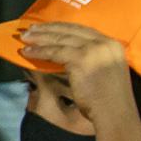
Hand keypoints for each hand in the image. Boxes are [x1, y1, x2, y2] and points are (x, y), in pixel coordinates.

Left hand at [18, 23, 137, 125]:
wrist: (115, 113)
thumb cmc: (108, 99)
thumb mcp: (105, 70)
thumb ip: (92, 59)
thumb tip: (67, 55)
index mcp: (112, 44)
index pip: (82, 29)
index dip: (62, 27)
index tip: (46, 26)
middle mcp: (103, 42)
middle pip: (70, 30)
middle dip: (48, 29)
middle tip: (30, 29)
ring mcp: (93, 49)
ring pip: (60, 39)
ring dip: (40, 39)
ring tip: (25, 39)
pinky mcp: (81, 59)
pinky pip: (55, 52)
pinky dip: (40, 52)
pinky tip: (28, 53)